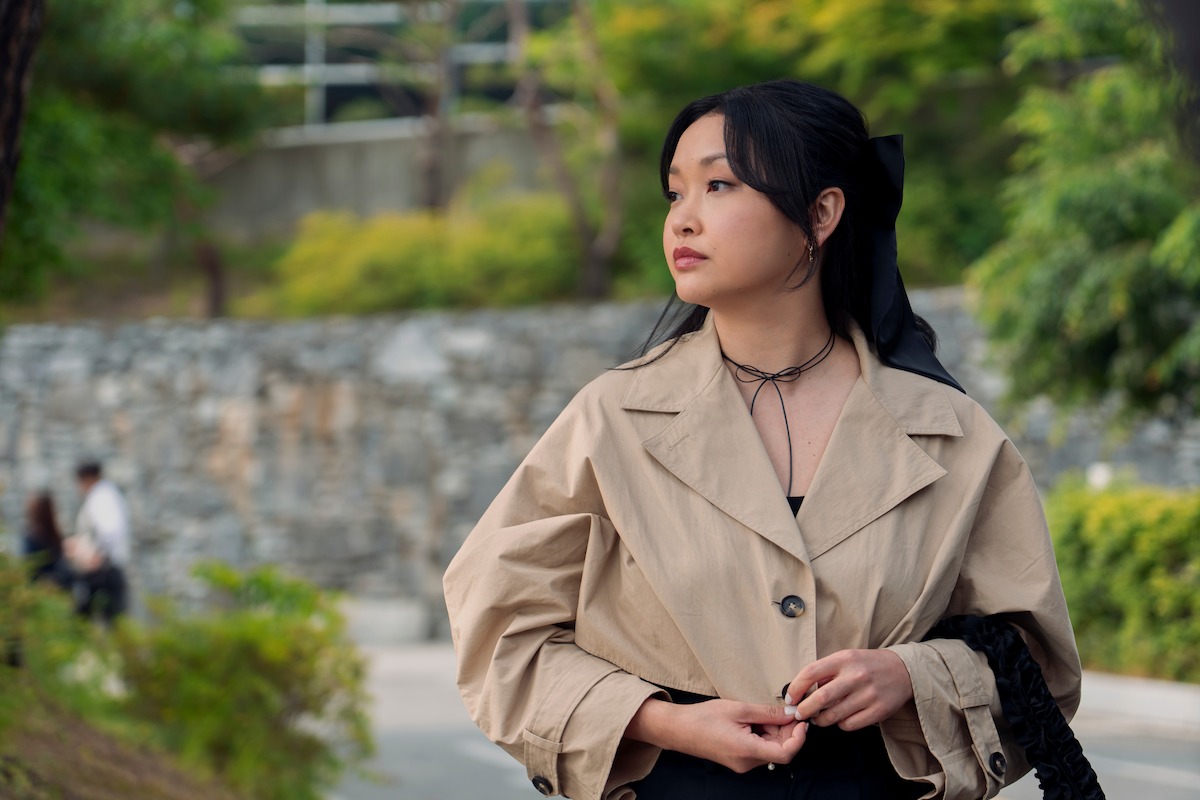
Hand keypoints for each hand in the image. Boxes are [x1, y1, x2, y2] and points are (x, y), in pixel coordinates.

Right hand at [626, 697, 806, 772]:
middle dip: (786, 731)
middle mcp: (747, 762)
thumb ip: (767, 713)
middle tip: (781, 710)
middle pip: (779, 750)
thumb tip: (791, 714)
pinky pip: (760, 749)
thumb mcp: (739, 709)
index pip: (785, 754)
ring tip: (760, 713)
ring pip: (770, 749)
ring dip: (773, 732)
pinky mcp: (739, 759)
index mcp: (747, 750)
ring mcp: (743, 763)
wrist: (679, 729)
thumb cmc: (704, 717)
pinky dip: (763, 735)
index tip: (801, 722)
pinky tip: (754, 720)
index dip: (798, 738)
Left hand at [785, 649, 912, 730]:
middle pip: (821, 698)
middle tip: (799, 714)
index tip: (791, 698)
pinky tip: (841, 718)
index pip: (811, 673)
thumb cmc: (867, 665)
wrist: (903, 670)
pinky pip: (849, 725)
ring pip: (834, 715)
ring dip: (820, 720)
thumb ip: (826, 671)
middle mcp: (856, 676)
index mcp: (844, 659)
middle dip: (804, 710)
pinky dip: (840, 725)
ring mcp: (868, 695)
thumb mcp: (846, 658)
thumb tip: (800, 690)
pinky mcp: (878, 711)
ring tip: (819, 717)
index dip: (796, 688)